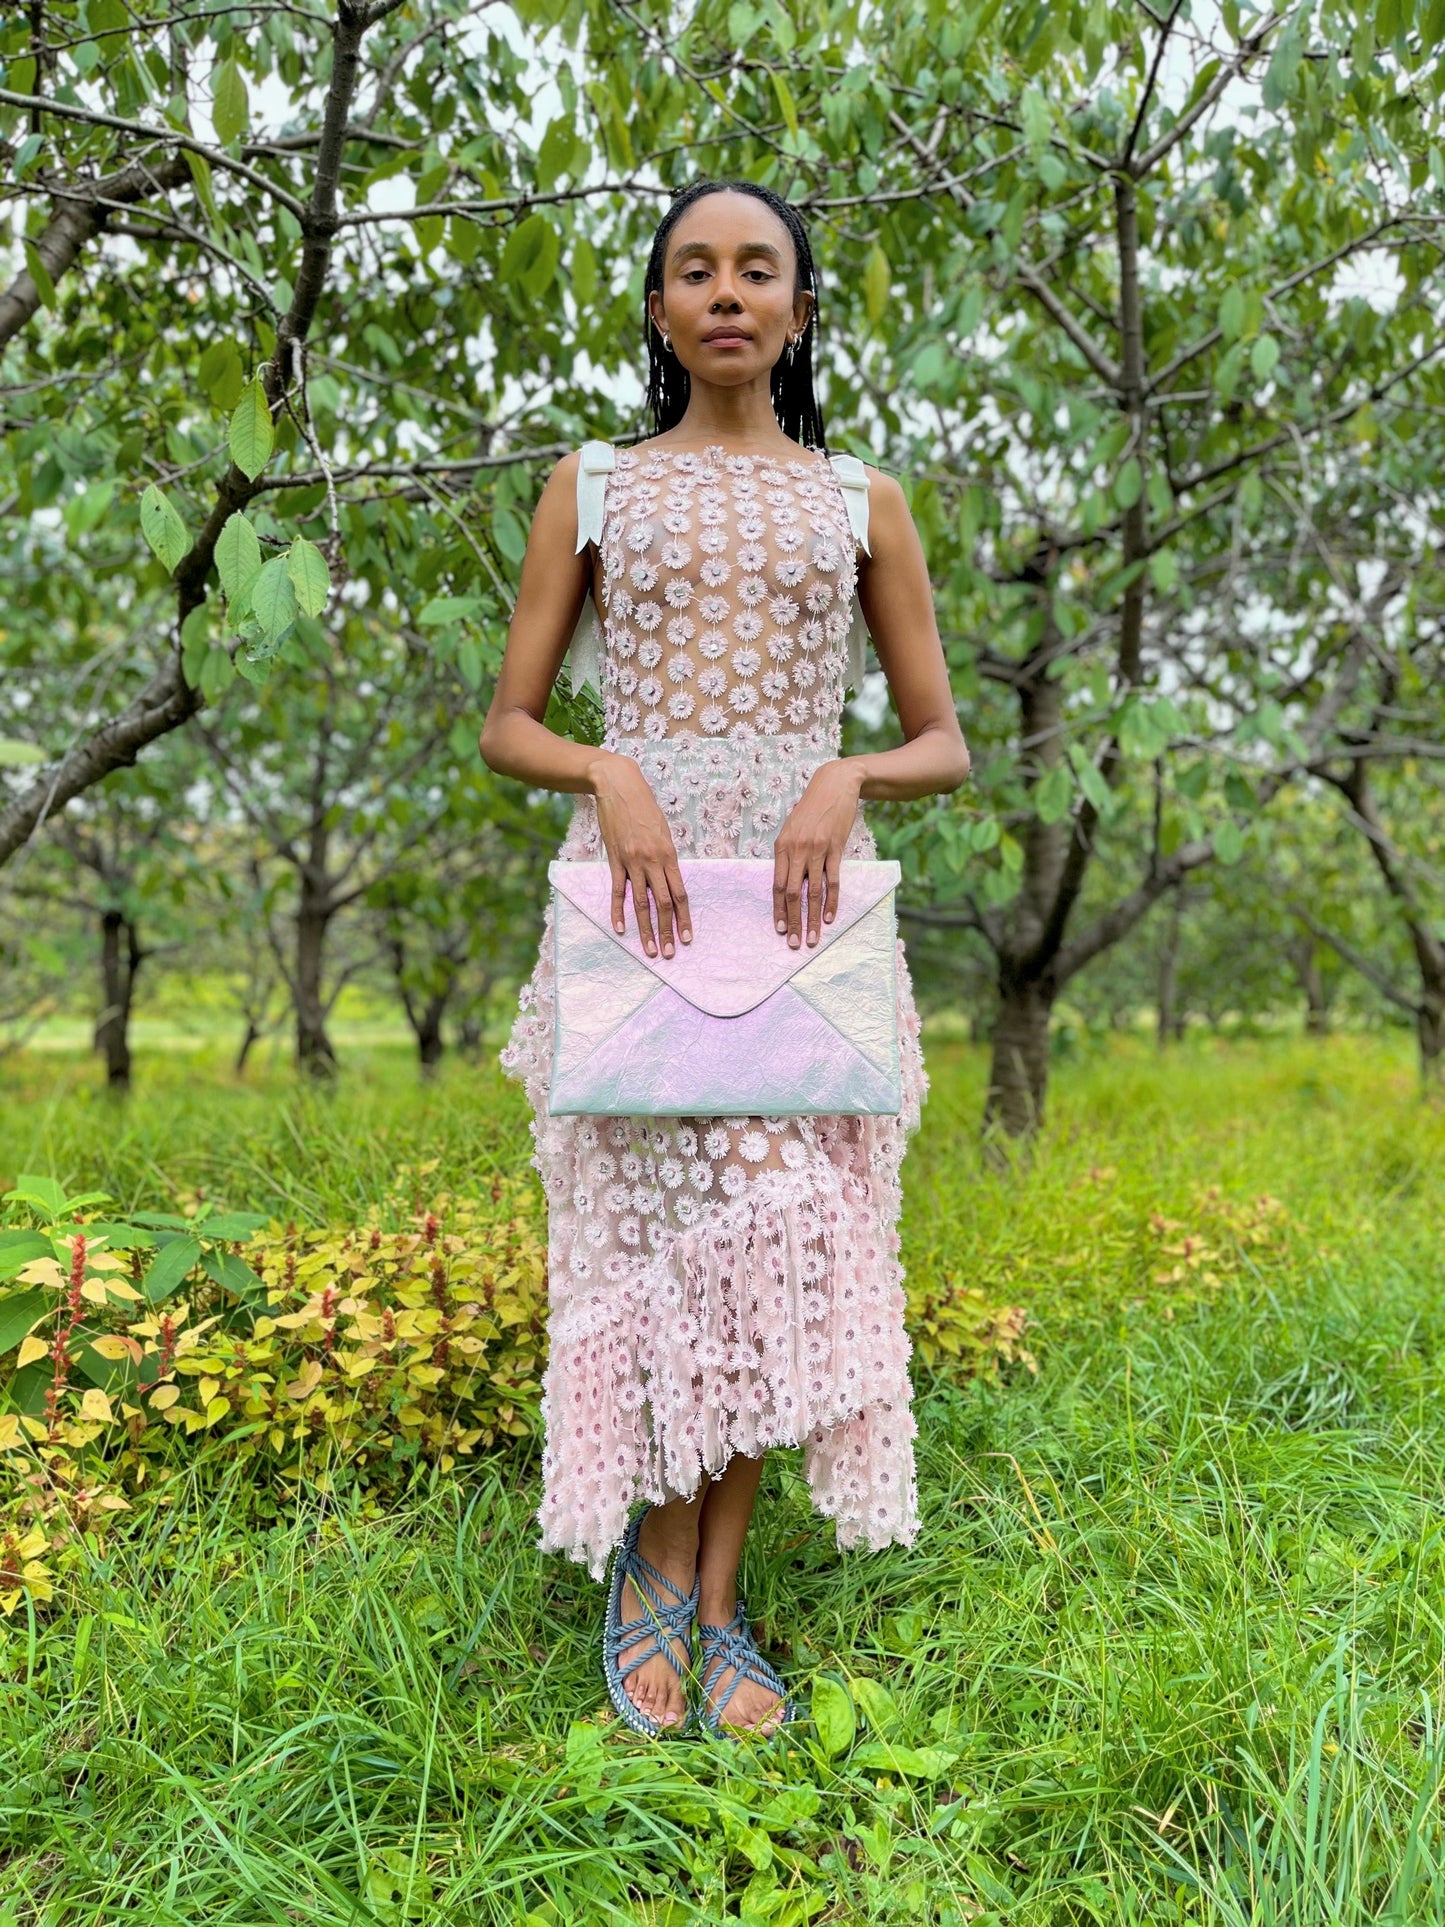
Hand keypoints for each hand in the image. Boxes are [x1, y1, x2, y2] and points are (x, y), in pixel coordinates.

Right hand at [587, 752, 691, 958]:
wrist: (619, 786)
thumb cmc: (645, 807)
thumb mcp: (663, 831)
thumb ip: (666, 857)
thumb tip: (669, 880)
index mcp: (669, 855)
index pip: (679, 894)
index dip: (684, 918)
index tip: (688, 937)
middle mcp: (652, 861)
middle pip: (663, 904)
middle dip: (667, 931)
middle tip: (671, 953)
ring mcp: (632, 862)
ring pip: (641, 902)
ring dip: (646, 929)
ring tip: (650, 950)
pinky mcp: (614, 859)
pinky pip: (617, 890)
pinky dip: (618, 911)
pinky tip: (621, 929)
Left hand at [772, 760, 863, 948]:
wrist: (834, 785)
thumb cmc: (811, 809)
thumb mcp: (791, 829)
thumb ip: (787, 854)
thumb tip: (785, 881)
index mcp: (781, 847)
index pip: (777, 885)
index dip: (778, 910)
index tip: (779, 930)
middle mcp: (796, 850)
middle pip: (792, 893)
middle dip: (792, 921)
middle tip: (794, 943)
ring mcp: (816, 850)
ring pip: (812, 892)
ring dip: (812, 918)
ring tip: (813, 938)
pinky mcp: (835, 849)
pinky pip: (833, 881)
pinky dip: (831, 901)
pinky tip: (830, 917)